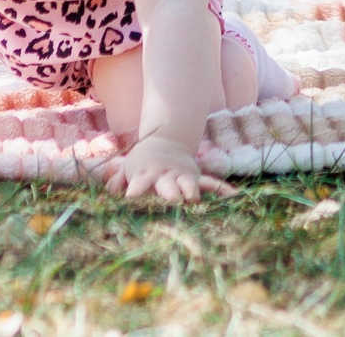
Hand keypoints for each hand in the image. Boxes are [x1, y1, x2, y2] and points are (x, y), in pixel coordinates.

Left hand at [102, 136, 233, 203]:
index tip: (130, 198)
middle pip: (167, 185)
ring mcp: (183, 176)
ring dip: (190, 192)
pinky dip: (223, 190)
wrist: (167, 141)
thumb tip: (109, 194)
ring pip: (188, 184)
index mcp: (146, 174)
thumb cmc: (143, 164)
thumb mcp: (127, 168)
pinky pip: (212, 183)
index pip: (140, 183)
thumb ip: (118, 181)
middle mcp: (165, 176)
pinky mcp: (197, 178)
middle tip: (169, 202)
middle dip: (168, 194)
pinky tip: (234, 197)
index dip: (135, 190)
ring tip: (193, 200)